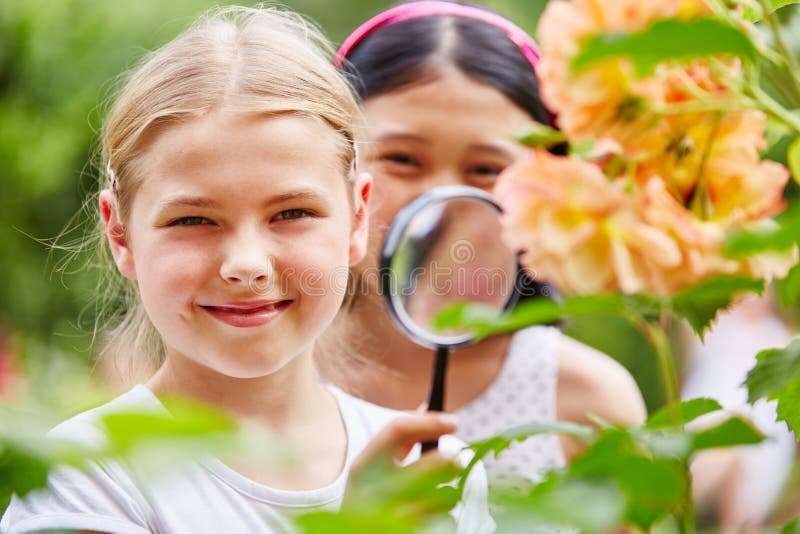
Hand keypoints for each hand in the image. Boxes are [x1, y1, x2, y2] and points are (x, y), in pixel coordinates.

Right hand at [344, 413, 462, 522]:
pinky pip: (441, 521)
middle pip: (425, 467)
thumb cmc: (371, 494)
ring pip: (438, 497)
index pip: (397, 430)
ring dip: (449, 493)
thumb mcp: (375, 466)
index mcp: (364, 465)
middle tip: (459, 461)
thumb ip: (401, 439)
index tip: (455, 422)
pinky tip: (438, 514)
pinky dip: (445, 516)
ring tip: (447, 493)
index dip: (429, 422)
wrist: (352, 533)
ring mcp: (387, 515)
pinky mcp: (402, 531)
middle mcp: (372, 489)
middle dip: (448, 461)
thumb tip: (426, 407)